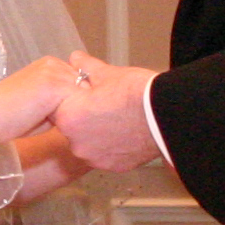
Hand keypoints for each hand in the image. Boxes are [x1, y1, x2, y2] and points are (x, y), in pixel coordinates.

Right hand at [0, 53, 80, 136]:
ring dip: (85, 113)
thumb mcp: (42, 107)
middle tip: (82, 126)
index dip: (84, 102)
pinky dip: (79, 119)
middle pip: (88, 87)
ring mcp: (55, 73)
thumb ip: (61, 103)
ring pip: (87, 96)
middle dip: (88, 106)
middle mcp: (54, 64)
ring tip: (75, 129)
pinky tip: (69, 130)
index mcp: (50, 65)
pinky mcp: (54, 86)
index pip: (82, 82)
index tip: (82, 118)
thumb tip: (86, 112)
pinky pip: (80, 105)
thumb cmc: (9, 118)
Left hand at [52, 46, 164, 171]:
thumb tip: (75, 57)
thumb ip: (86, 66)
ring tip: (119, 119)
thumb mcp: (108, 73)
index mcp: (68, 118)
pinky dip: (113, 146)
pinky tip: (127, 133)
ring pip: (89, 143)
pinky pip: (106, 155)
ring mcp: (95, 158)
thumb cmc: (135, 92)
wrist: (166, 115)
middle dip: (85, 118)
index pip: (58, 109)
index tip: (88, 95)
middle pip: (73, 129)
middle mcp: (76, 143)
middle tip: (107, 106)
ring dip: (97, 134)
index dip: (74, 100)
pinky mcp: (113, 167)